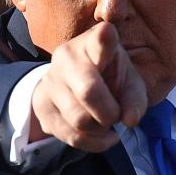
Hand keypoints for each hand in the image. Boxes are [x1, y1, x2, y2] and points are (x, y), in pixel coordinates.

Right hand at [31, 22, 147, 151]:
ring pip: (79, 119)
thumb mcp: (128, 82)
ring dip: (100, 129)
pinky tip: (99, 135)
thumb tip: (129, 120)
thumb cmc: (108, 77)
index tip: (107, 32)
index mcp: (93, 43)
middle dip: (110, 113)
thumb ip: (134, 99)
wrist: (70, 83)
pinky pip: (71, 136)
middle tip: (115, 115)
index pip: (99, 40)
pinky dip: (92, 142)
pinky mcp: (41, 105)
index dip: (104, 38)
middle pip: (89, 92)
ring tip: (105, 123)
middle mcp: (67, 56)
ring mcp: (50, 80)